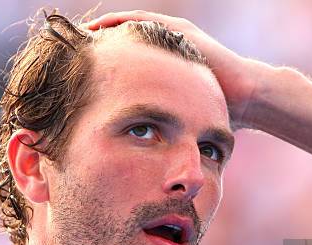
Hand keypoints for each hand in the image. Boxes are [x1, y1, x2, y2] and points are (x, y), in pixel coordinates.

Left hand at [83, 10, 265, 126]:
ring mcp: (170, 37)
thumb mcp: (175, 120)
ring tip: (75, 38)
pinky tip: (96, 30)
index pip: (121, 64)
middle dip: (94, 47)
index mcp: (159, 71)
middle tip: (65, 54)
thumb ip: (156, 128)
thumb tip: (136, 156)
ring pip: (125, 28)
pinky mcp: (178, 30)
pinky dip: (117, 24)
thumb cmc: (214, 113)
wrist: (245, 98)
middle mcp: (162, 50)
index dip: (98, 68)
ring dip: (101, 32)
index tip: (73, 78)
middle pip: (119, 43)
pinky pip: (139, 21)